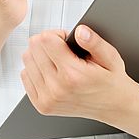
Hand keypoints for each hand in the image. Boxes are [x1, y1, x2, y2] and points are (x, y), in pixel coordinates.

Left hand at [20, 26, 134, 120]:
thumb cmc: (111, 81)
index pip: (46, 40)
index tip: (66, 40)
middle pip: (34, 47)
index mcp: (73, 75)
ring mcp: (47, 99)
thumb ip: (94, 42)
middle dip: (48, 42)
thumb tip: (80, 31)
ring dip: (40, 55)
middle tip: (63, 50)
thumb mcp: (110, 57)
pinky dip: (36, 69)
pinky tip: (52, 71)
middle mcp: (57, 88)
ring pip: (27, 60)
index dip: (57, 34)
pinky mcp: (42, 105)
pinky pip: (25, 76)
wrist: (114, 107)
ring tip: (58, 60)